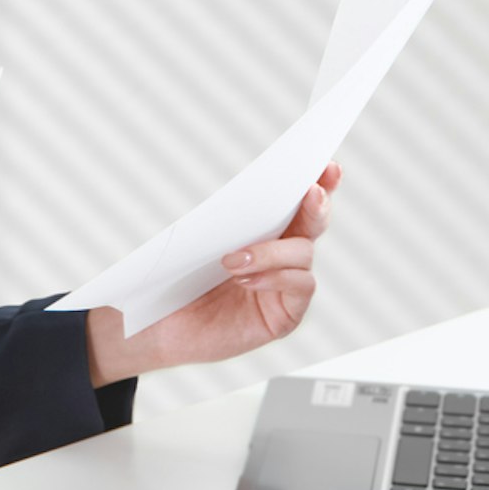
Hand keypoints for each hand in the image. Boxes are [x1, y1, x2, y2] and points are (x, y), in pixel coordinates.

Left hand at [86, 161, 342, 386]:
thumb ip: (226, 218)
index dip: (319, 180)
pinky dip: (274, 278)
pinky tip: (244, 279)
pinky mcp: (284, 316)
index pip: (297, 200)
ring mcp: (286, 286)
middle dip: (317, 203)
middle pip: (314, 221)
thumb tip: (247, 195)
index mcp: (264, 230)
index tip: (328, 164)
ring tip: (232, 259)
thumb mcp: (196, 239)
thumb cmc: (175, 279)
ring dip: (272, 251)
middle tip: (310, 191)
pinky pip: (299, 287)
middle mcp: (282, 255)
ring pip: (304, 254)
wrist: (160, 325)